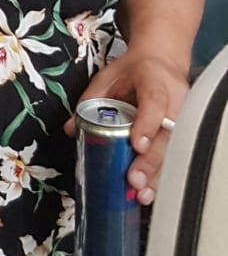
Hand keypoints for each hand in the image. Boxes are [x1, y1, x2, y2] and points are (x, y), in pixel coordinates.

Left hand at [65, 49, 188, 204]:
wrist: (161, 61)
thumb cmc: (133, 71)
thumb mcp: (107, 77)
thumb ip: (90, 101)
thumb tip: (72, 129)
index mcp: (154, 80)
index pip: (154, 101)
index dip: (147, 124)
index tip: (137, 144)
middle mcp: (174, 100)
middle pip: (167, 134)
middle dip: (151, 160)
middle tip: (135, 180)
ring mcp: (182, 117)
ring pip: (174, 149)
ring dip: (158, 174)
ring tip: (142, 193)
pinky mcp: (182, 132)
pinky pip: (174, 156)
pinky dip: (161, 175)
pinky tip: (150, 191)